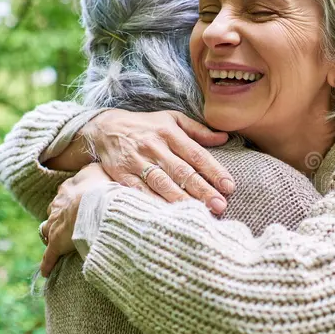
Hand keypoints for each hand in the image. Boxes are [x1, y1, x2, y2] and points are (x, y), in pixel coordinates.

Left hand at [40, 164, 111, 276]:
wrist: (98, 206)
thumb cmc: (104, 188)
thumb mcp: (101, 170)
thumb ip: (97, 169)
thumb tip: (97, 166)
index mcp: (68, 188)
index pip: (66, 193)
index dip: (73, 199)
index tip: (81, 203)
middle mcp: (58, 205)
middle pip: (55, 211)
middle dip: (60, 217)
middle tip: (71, 223)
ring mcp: (55, 224)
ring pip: (48, 230)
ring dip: (52, 236)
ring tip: (56, 242)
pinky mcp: (56, 244)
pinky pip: (49, 256)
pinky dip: (47, 264)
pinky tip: (46, 271)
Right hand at [81, 110, 234, 214]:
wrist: (105, 129)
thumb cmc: (146, 126)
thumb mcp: (171, 119)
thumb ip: (198, 130)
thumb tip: (224, 138)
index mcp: (169, 132)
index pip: (196, 154)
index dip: (214, 171)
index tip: (229, 186)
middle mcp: (154, 147)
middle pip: (182, 171)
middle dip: (203, 190)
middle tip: (220, 205)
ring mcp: (137, 162)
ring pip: (162, 183)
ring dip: (182, 200)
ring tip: (200, 213)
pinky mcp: (122, 175)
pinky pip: (140, 192)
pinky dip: (155, 203)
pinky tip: (169, 214)